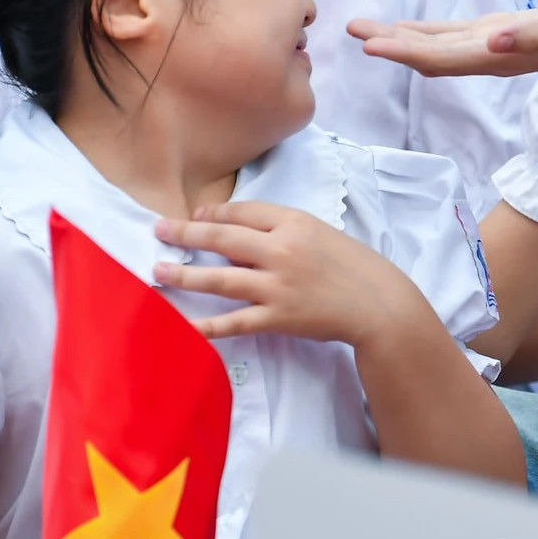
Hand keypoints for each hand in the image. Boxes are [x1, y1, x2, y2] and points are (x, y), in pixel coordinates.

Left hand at [153, 201, 440, 345]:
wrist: (379, 304)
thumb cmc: (351, 266)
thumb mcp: (319, 233)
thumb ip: (281, 230)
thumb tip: (235, 235)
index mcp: (295, 223)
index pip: (244, 212)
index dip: (214, 214)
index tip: (193, 217)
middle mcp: (282, 250)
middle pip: (223, 239)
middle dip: (186, 235)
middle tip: (159, 231)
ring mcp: (278, 286)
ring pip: (220, 278)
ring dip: (185, 275)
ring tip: (158, 272)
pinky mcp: (278, 317)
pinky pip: (234, 321)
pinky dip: (206, 325)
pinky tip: (183, 325)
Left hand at [348, 0, 537, 84]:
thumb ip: (529, 33)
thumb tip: (491, 42)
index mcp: (496, 55)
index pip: (439, 57)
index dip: (403, 51)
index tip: (369, 45)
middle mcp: (486, 57)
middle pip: (427, 55)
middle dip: (389, 45)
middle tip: (349, 30)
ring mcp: (490, 48)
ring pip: (434, 48)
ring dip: (399, 40)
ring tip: (363, 29)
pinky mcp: (496, 36)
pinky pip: (450, 37)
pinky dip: (423, 33)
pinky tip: (405, 28)